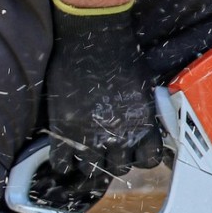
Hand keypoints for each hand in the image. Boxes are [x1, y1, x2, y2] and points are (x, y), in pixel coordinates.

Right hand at [42, 0, 163, 198]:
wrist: (93, 41)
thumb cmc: (121, 56)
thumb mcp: (143, 88)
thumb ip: (142, 113)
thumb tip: (141, 125)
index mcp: (142, 124)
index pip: (149, 160)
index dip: (141, 158)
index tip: (134, 152)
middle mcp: (119, 136)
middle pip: (119, 169)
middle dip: (114, 162)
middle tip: (106, 151)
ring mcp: (90, 137)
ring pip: (91, 171)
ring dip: (89, 165)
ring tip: (85, 153)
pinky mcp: (64, 132)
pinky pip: (62, 163)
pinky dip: (62, 163)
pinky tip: (63, 154)